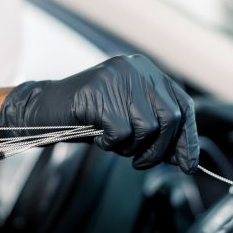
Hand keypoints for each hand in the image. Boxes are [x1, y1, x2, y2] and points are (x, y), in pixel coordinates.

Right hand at [0, 55, 198, 172]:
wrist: (44, 110)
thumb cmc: (87, 117)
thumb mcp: (128, 121)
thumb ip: (157, 133)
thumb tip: (186, 158)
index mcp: (146, 71)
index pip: (183, 104)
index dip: (188, 137)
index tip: (188, 164)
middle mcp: (135, 68)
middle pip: (170, 117)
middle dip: (159, 150)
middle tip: (140, 163)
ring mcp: (116, 77)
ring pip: (147, 127)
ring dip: (132, 148)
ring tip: (114, 145)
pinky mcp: (98, 91)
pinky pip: (120, 131)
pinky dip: (111, 144)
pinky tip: (99, 138)